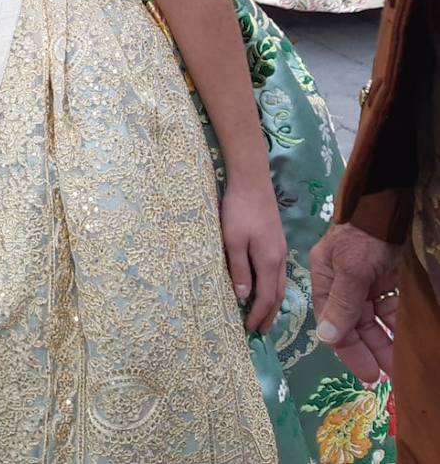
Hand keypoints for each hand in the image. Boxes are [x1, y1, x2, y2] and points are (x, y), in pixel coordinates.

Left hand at [220, 178, 287, 333]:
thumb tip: (243, 297)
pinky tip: (267, 287)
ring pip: (280, 284)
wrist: (252, 182)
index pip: (266, 298)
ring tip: (264, 315)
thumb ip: (238, 269)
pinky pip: (279, 273)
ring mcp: (280, 250)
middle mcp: (279, 259)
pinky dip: (274, 287)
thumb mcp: (232, 241)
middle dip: (268, 315)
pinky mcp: (277, 241)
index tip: (249, 329)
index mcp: (268, 262)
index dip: (258, 315)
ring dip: (273, 303)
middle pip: (277, 295)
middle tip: (260, 331)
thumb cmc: (239, 210)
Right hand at [310, 223, 401, 382]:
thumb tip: (326, 338)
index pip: (332, 320)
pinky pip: (390, 310)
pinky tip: (406, 342)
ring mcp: (365, 283)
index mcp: (325, 279)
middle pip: (353, 324)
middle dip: (369, 349)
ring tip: (401, 366)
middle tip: (386, 377)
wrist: (390, 208)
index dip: (347, 348)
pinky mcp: (386, 282)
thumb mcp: (351, 269)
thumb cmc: (363, 237)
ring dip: (385, 342)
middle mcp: (342, 283)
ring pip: (374, 320)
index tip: (367, 373)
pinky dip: (397, 327)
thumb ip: (341, 304)